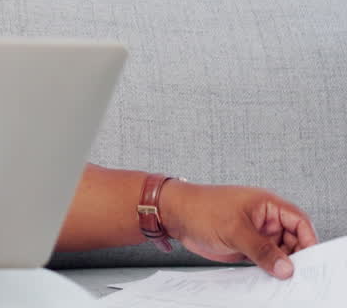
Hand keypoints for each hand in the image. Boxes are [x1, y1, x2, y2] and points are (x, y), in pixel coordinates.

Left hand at [159, 180, 317, 278]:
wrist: (174, 214)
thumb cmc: (201, 209)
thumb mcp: (234, 230)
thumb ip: (262, 250)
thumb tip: (286, 268)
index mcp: (267, 205)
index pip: (299, 222)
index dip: (308, 239)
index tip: (310, 260)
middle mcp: (265, 220)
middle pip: (293, 240)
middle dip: (297, 256)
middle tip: (296, 276)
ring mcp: (256, 234)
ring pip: (280, 252)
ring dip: (282, 265)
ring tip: (282, 280)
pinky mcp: (246, 247)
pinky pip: (264, 260)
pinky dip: (269, 269)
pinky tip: (269, 280)